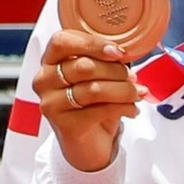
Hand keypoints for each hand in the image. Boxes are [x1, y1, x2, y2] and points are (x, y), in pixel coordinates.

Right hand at [32, 30, 146, 172]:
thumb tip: (127, 53)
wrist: (88, 142)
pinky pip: (100, 110)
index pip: (63, 41)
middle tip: (134, 77)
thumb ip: (104, 60)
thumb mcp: (97, 76)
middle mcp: (44, 80)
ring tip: (139, 93)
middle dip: (116, 71)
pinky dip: (123, 107)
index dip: (92, 43)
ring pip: (93, 89)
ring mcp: (51, 103)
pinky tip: (133, 109)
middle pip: (83, 66)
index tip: (118, 52)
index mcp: (50, 61)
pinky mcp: (64, 124)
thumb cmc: (93, 103)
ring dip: (124, 90)